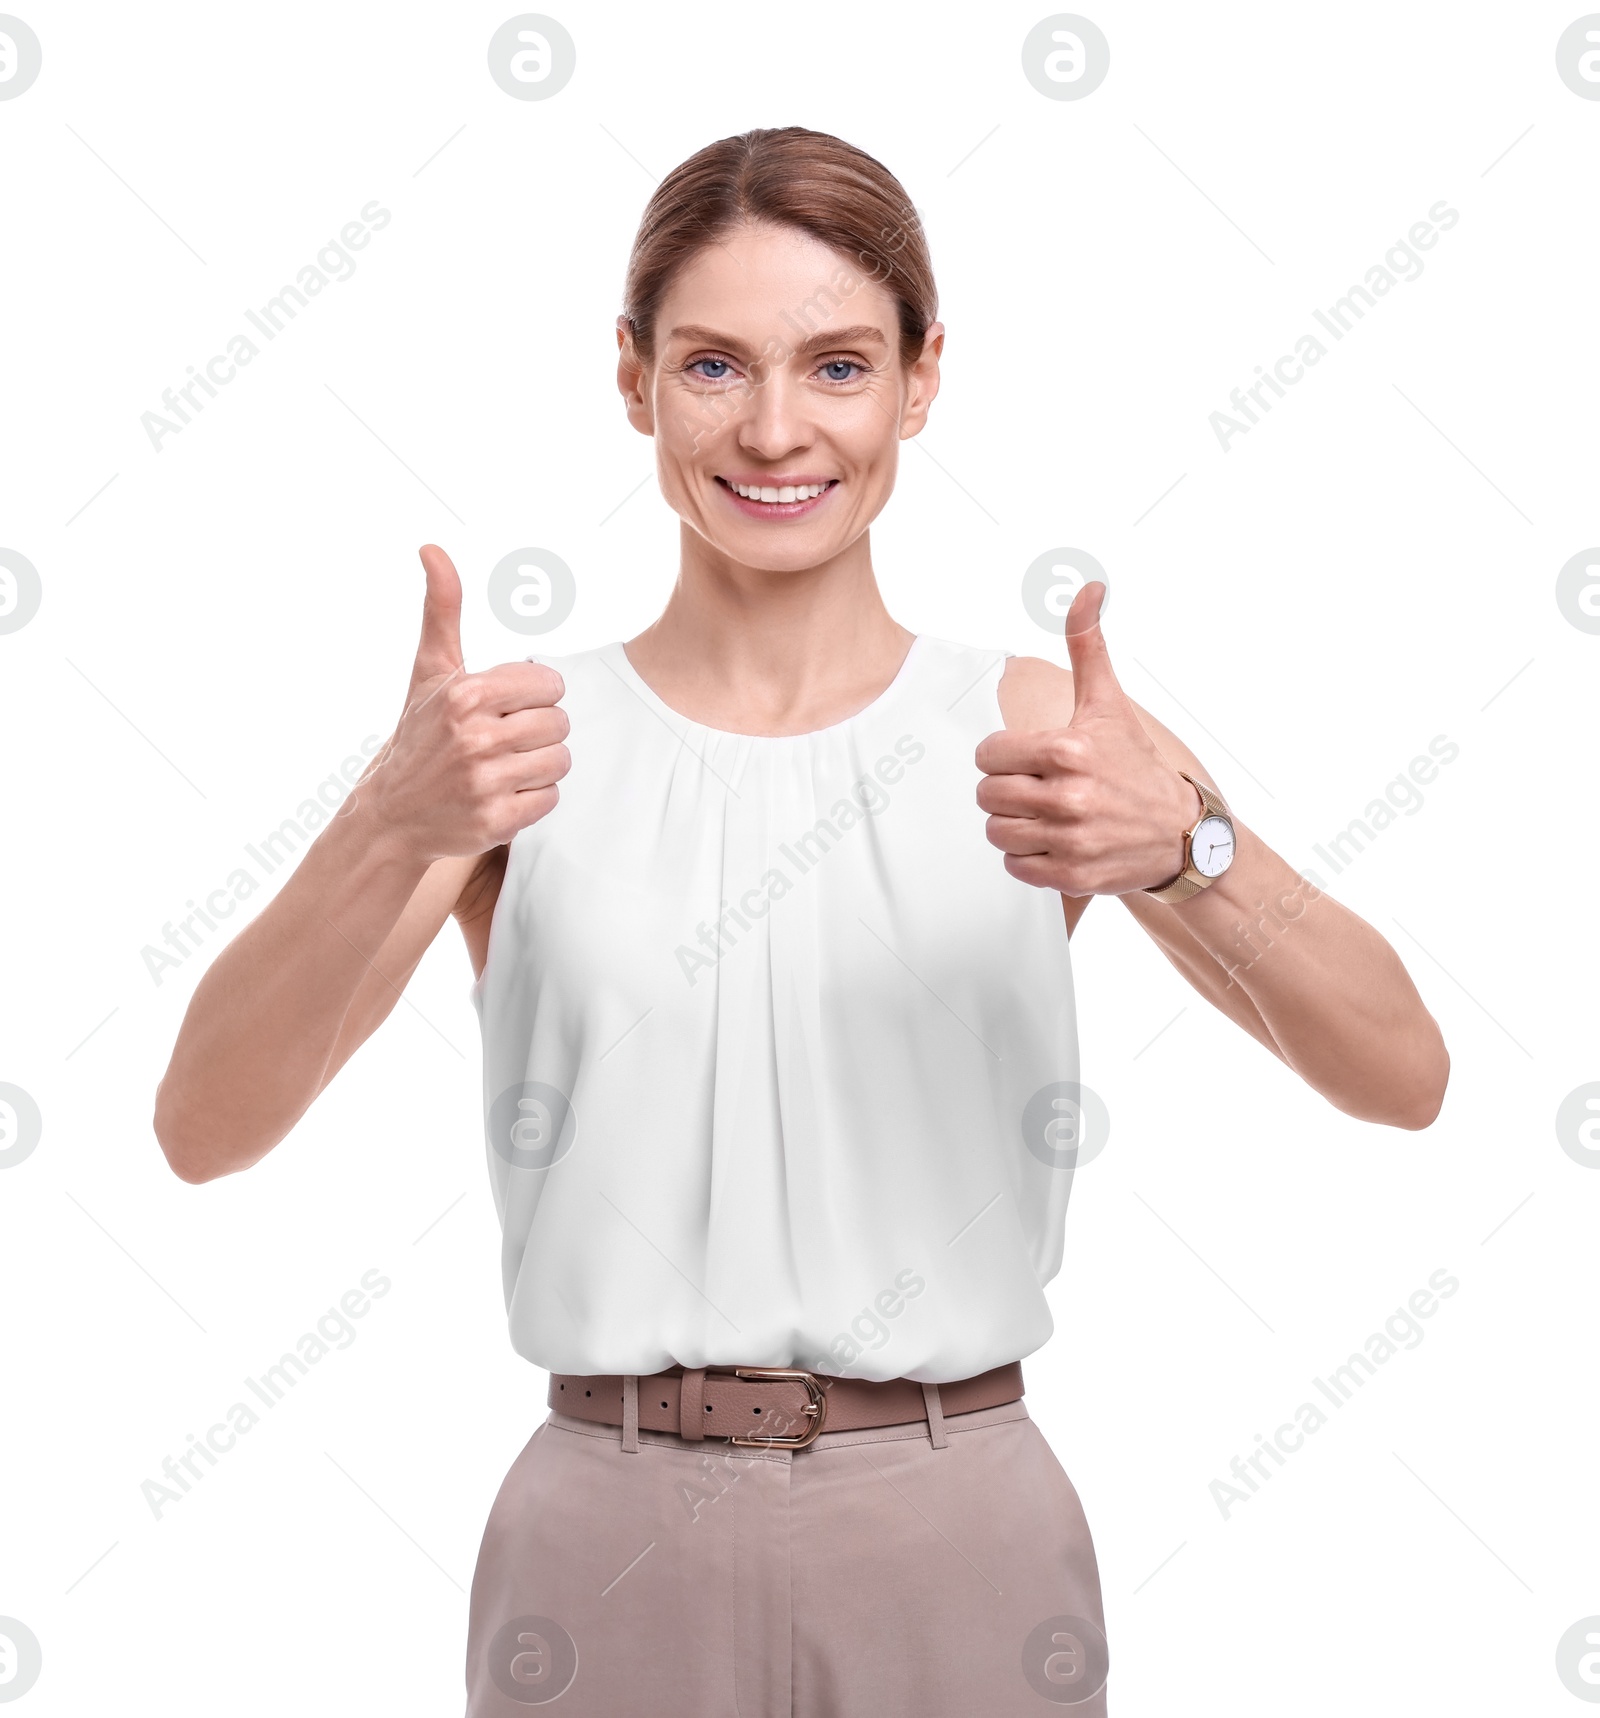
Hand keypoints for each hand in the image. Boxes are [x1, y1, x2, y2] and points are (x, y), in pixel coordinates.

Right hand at [356, 544, 569, 862]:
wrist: (393, 813)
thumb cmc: (419, 734)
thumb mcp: (430, 669)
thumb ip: (441, 609)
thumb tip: (432, 548)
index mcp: (466, 694)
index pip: (549, 684)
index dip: (533, 695)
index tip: (504, 707)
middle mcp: (475, 738)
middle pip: (560, 723)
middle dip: (538, 730)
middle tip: (504, 740)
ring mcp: (485, 783)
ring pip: (559, 761)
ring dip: (538, 765)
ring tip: (504, 766)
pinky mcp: (497, 822)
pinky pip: (550, 799)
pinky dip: (532, 798)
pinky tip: (502, 793)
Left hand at [975, 581, 1202, 895]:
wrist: (1181, 834)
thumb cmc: (1136, 764)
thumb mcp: (1109, 703)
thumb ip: (1087, 646)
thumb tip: (1087, 587)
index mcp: (1069, 749)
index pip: (987, 755)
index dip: (1002, 757)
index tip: (1028, 759)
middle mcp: (1069, 797)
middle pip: (987, 795)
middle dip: (1006, 790)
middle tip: (1037, 788)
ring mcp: (1070, 840)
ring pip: (996, 832)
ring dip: (1014, 825)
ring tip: (1045, 815)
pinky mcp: (1071, 875)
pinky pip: (1015, 865)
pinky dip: (1027, 857)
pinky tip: (1054, 841)